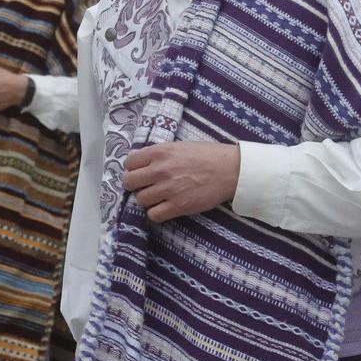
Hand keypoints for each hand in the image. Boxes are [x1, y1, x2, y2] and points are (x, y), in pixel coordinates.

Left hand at [122, 142, 240, 222]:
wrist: (230, 170)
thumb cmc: (208, 155)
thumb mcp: (181, 146)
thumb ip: (160, 153)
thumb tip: (140, 160)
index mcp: (160, 152)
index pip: (130, 162)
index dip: (134, 168)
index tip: (141, 172)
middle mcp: (160, 170)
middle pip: (130, 182)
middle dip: (135, 185)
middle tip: (146, 186)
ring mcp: (168, 189)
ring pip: (140, 199)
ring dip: (148, 199)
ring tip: (159, 197)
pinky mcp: (178, 206)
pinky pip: (154, 215)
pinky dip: (157, 213)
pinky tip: (165, 207)